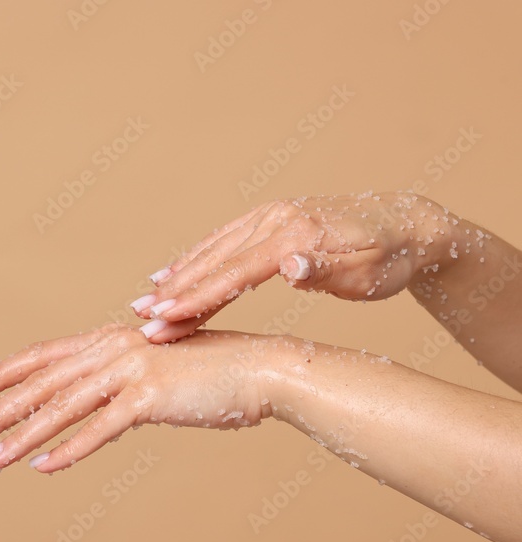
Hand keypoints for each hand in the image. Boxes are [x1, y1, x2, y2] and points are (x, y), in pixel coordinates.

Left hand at [0, 324, 272, 472]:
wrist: (262, 368)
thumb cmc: (210, 373)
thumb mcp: (156, 374)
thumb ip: (122, 385)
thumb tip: (96, 406)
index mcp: (109, 341)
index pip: (41, 357)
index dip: (1, 373)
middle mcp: (112, 349)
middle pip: (41, 383)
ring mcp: (130, 370)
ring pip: (62, 408)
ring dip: (21, 436)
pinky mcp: (151, 396)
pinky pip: (101, 427)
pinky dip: (70, 448)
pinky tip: (43, 466)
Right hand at [131, 191, 460, 342]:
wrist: (408, 223)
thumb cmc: (390, 257)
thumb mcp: (368, 272)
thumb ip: (325, 269)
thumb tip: (289, 266)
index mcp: (295, 235)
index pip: (235, 273)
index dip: (198, 298)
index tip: (165, 319)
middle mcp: (274, 220)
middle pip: (215, 262)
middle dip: (175, 293)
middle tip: (139, 319)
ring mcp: (268, 217)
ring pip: (212, 251)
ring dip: (176, 278)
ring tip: (143, 300)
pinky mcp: (266, 220)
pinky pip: (221, 242)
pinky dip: (193, 259)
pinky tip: (170, 273)